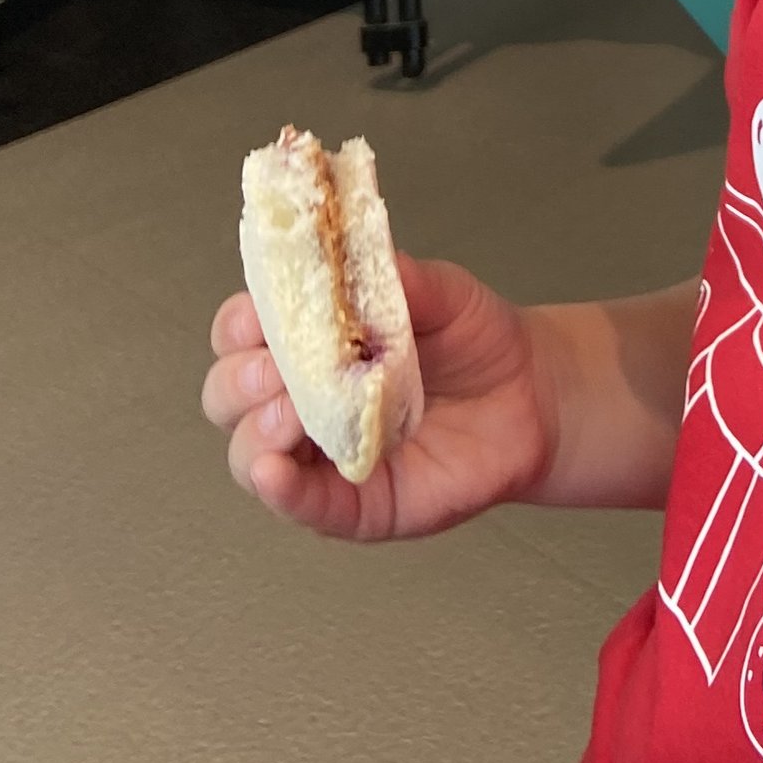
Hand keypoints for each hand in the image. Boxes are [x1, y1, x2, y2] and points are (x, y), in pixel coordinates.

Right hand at [203, 254, 556, 541]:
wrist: (533, 395)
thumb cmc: (474, 339)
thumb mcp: (442, 292)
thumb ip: (396, 277)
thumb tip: (353, 258)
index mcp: (310, 340)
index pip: (240, 333)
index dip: (240, 324)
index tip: (260, 315)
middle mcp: (302, 398)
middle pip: (228, 395)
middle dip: (241, 381)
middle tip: (277, 368)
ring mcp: (322, 454)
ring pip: (249, 453)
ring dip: (257, 432)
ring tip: (294, 414)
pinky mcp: (354, 503)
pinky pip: (304, 505)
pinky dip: (281, 490)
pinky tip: (276, 472)